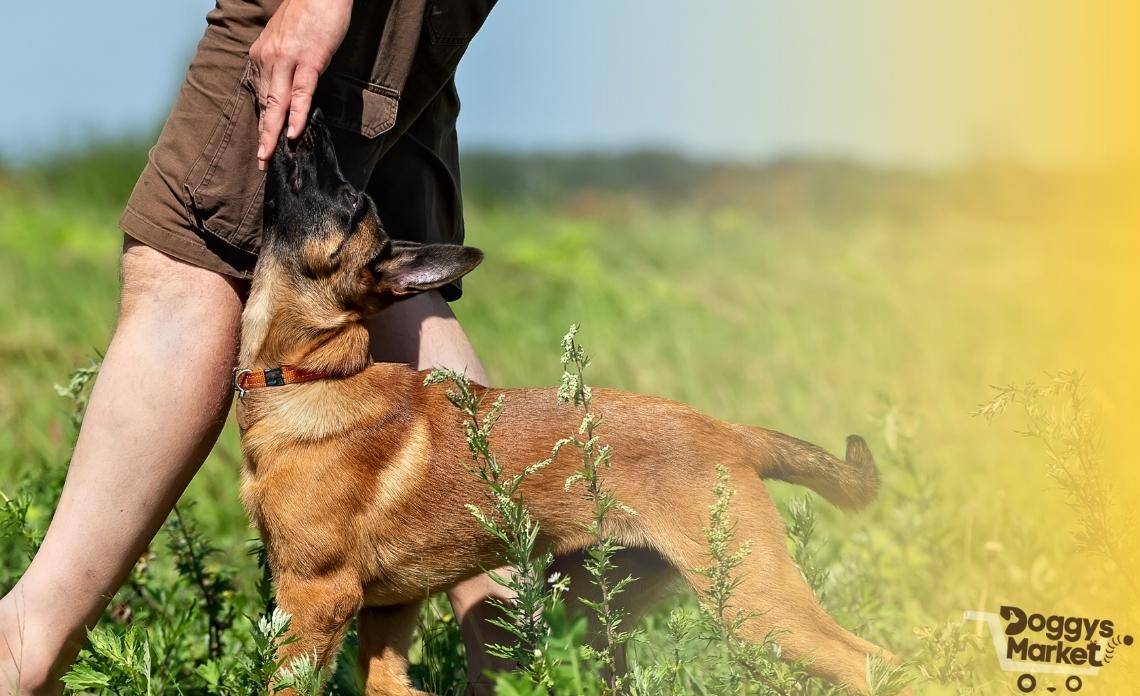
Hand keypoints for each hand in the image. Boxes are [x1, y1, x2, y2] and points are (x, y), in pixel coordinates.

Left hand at [249, 0, 352, 169]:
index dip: (262, 121)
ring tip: (270, 155)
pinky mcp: (310, 60)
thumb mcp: (288, 39)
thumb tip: (287, 84)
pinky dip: (297, 114)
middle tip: (261, 161)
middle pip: (265, 104)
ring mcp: (288, 60)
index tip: (262, 143)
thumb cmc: (310, 11)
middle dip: (263, 135)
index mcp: (262, 54)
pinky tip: (294, 133)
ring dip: (273, 132)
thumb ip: (283, 61)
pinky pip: (301, 93)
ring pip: (278, 102)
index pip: (261, 94)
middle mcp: (269, 58)